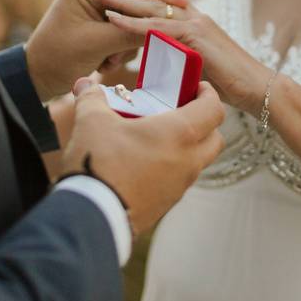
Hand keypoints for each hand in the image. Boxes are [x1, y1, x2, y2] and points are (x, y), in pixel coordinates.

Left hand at [25, 0, 188, 98]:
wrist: (35, 77)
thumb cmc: (59, 58)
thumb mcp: (97, 44)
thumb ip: (129, 32)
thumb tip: (164, 26)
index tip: (183, 2)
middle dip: (138, 25)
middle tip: (145, 41)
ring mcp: (97, 6)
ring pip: (133, 17)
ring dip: (126, 43)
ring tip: (107, 63)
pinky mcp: (100, 22)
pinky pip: (124, 30)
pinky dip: (120, 48)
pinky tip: (105, 64)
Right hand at [61, 78, 224, 234]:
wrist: (91, 216)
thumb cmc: (99, 162)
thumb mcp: (91, 121)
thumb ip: (92, 98)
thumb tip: (84, 84)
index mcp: (179, 134)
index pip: (214, 109)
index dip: (209, 94)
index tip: (198, 87)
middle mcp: (188, 160)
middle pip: (215, 137)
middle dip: (206, 121)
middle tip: (182, 110)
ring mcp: (180, 185)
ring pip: (199, 160)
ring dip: (189, 146)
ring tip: (160, 136)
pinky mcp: (167, 203)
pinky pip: (181, 179)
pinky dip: (174, 167)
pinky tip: (146, 161)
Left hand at [95, 0, 269, 114]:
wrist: (258, 89)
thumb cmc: (229, 83)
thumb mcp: (197, 64)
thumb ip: (177, 55)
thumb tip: (157, 59)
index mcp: (193, 17)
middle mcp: (193, 13)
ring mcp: (195, 23)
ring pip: (152, 6)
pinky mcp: (196, 38)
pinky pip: (158, 28)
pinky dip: (133, 24)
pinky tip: (113, 20)